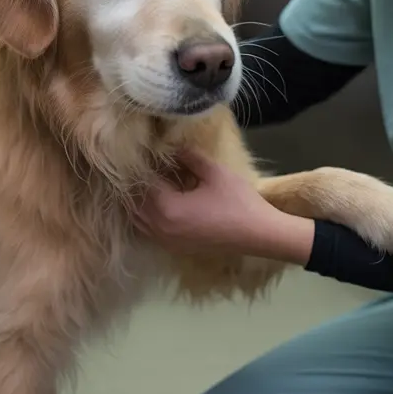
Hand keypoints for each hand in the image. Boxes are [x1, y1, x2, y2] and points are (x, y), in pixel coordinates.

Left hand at [134, 148, 314, 264]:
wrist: (258, 234)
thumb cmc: (238, 201)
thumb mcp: (213, 173)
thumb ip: (189, 157)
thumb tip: (171, 145)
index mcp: (167, 209)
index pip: (143, 185)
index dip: (145, 168)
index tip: (150, 154)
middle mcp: (160, 228)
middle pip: (134, 205)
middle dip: (138, 186)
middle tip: (148, 167)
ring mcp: (166, 241)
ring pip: (138, 221)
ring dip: (139, 203)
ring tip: (151, 183)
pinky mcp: (174, 247)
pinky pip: (148, 231)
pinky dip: (146, 217)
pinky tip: (159, 203)